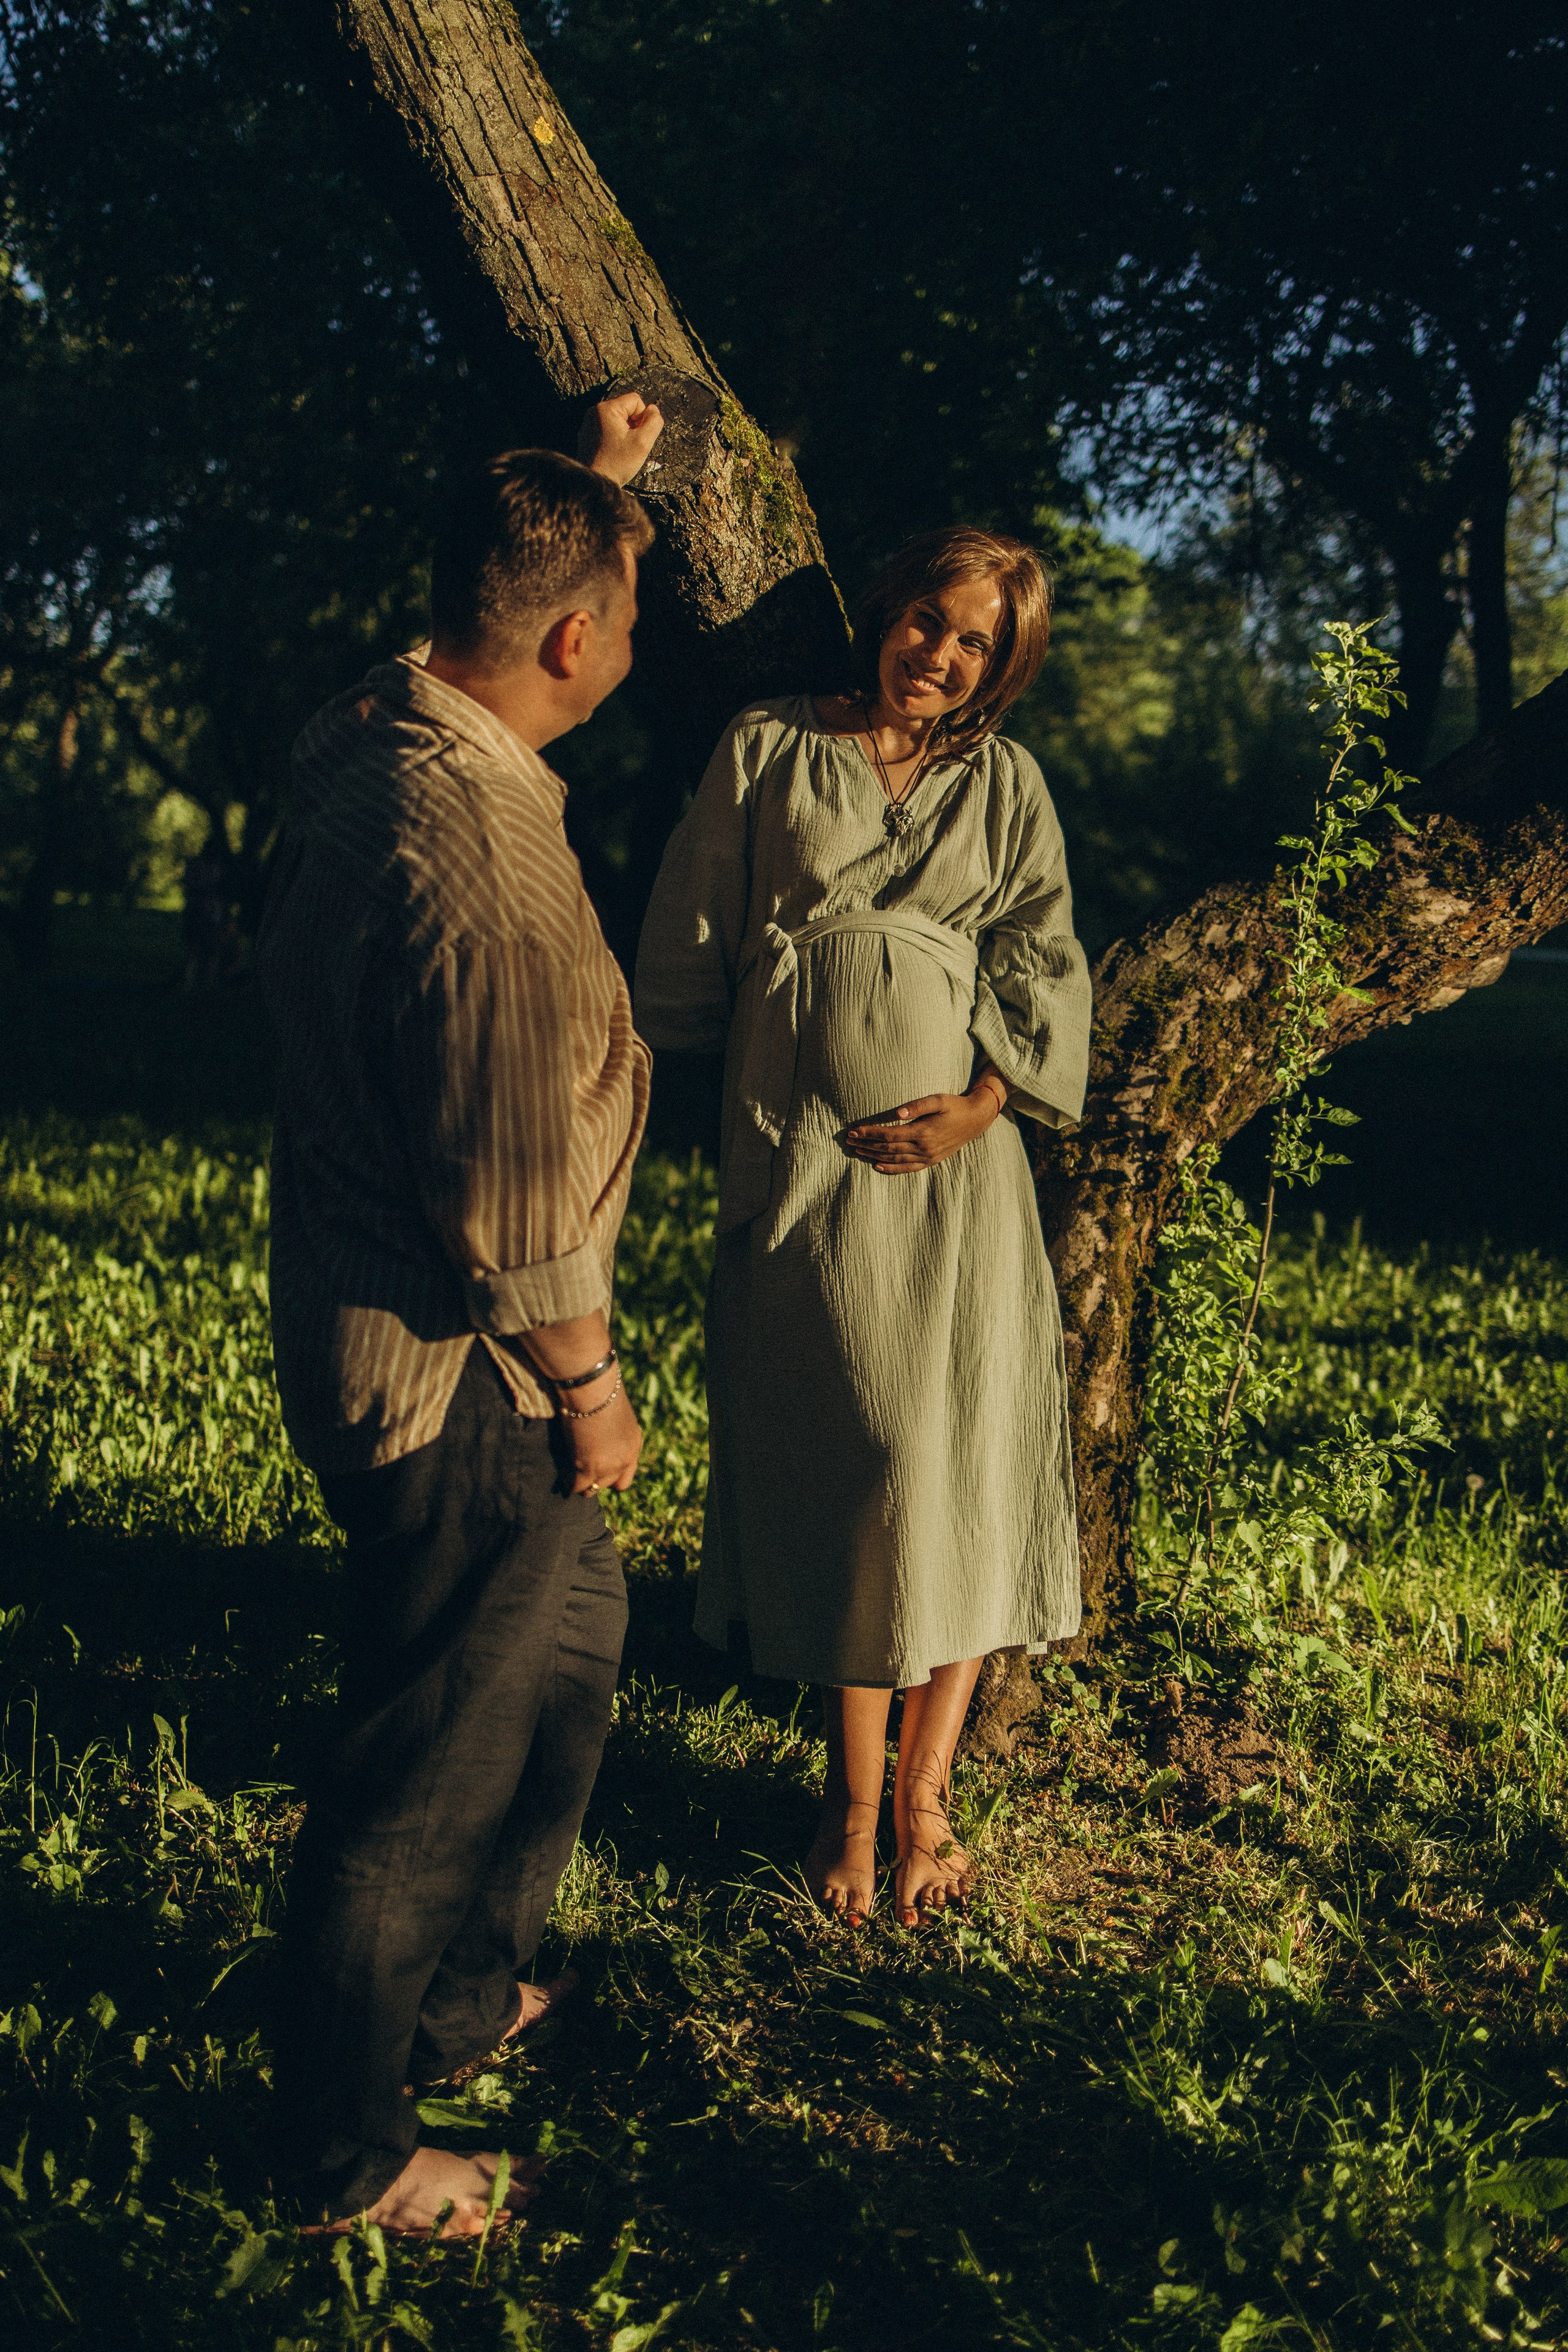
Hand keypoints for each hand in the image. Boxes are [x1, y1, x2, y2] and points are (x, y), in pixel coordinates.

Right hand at [563, 1375, 642, 1495]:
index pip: (626, 1473)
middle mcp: (625, 1459)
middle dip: (599, 1481)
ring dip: (583, 1484)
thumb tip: (602, 1436)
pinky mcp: (588, 1468)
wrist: (593, 1390)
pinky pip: (576, 1486)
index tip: (600, 1470)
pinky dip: (569, 1484)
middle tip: (584, 1474)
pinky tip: (563, 1479)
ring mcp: (608, 1467)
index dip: (612, 1474)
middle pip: (612, 1485)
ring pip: (593, 1489)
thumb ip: (614, 1432)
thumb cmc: (601, 1392)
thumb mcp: (617, 1414)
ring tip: (571, 1478)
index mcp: (634, 1444)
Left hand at [577, 390, 663, 484]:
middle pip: (626, 410)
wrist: (595, 483)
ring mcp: (589, 424)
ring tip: (622, 451)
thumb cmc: (617, 464)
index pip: (635, 400)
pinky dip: (615, 440)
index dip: (643, 418)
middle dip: (633, 426)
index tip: (637, 436)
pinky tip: (613, 454)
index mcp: (606, 409)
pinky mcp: (587, 436)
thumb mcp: (643, 442)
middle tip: (630, 445)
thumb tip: (653, 410)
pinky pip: (608, 431)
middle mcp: (594, 412)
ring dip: (625, 434)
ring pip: (618, 421)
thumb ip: (654, 422)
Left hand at [843, 1078, 1003, 1174]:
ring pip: (894, 1159)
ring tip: (857, 1151)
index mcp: (922, 1132)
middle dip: (867, 1144)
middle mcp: (923, 1147)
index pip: (888, 1134)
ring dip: (874, 1156)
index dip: (869, 1133)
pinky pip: (907, 1168)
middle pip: (887, 1148)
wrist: (975, 1120)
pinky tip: (877, 1166)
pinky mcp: (931, 1161)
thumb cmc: (954, 1106)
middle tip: (849, 1140)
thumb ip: (917, 1106)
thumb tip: (897, 1112)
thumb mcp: (938, 1100)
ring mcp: (927, 1157)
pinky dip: (891, 1169)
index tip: (854, 1130)